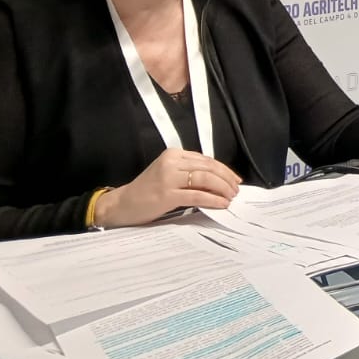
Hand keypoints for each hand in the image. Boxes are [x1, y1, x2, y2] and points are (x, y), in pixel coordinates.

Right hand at [94, 148, 241, 227]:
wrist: (121, 204)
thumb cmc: (147, 191)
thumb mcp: (168, 173)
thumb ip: (189, 172)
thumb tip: (218, 179)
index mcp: (174, 154)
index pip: (206, 160)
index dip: (224, 170)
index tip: (235, 180)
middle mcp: (172, 162)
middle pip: (209, 168)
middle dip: (227, 179)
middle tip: (236, 190)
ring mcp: (169, 177)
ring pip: (206, 179)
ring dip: (223, 189)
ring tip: (231, 197)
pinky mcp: (167, 194)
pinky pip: (198, 195)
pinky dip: (213, 199)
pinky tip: (221, 204)